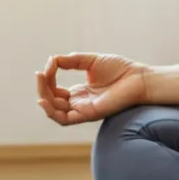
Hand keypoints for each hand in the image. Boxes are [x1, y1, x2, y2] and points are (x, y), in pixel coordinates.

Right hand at [35, 52, 150, 124]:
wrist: (139, 79)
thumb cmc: (120, 70)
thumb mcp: (91, 60)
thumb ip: (71, 61)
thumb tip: (52, 60)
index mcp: (80, 91)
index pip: (55, 90)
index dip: (48, 78)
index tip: (50, 64)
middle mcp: (79, 102)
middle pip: (52, 101)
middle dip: (42, 88)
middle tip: (39, 74)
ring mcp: (83, 109)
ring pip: (55, 112)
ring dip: (43, 98)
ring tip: (40, 81)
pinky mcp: (88, 114)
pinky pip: (65, 119)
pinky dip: (52, 112)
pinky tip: (44, 100)